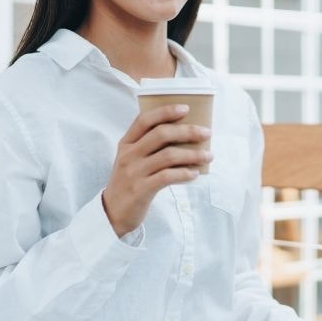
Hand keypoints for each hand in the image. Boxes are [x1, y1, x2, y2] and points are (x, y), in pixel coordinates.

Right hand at [102, 103, 212, 236]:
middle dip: (187, 131)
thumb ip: (149, 147)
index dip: (165, 111)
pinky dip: (184, 173)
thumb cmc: (129, 182)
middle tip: (206, 133)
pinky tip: (195, 173)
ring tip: (208, 156)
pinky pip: (167, 177)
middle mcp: (129, 155)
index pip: (144, 120)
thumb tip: (185, 136)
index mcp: (126, 143)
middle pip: (161, 134)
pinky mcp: (141, 189)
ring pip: (168, 156)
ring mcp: (134, 172)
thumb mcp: (132, 160)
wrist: (113, 212)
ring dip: (192, 154)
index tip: (186, 108)